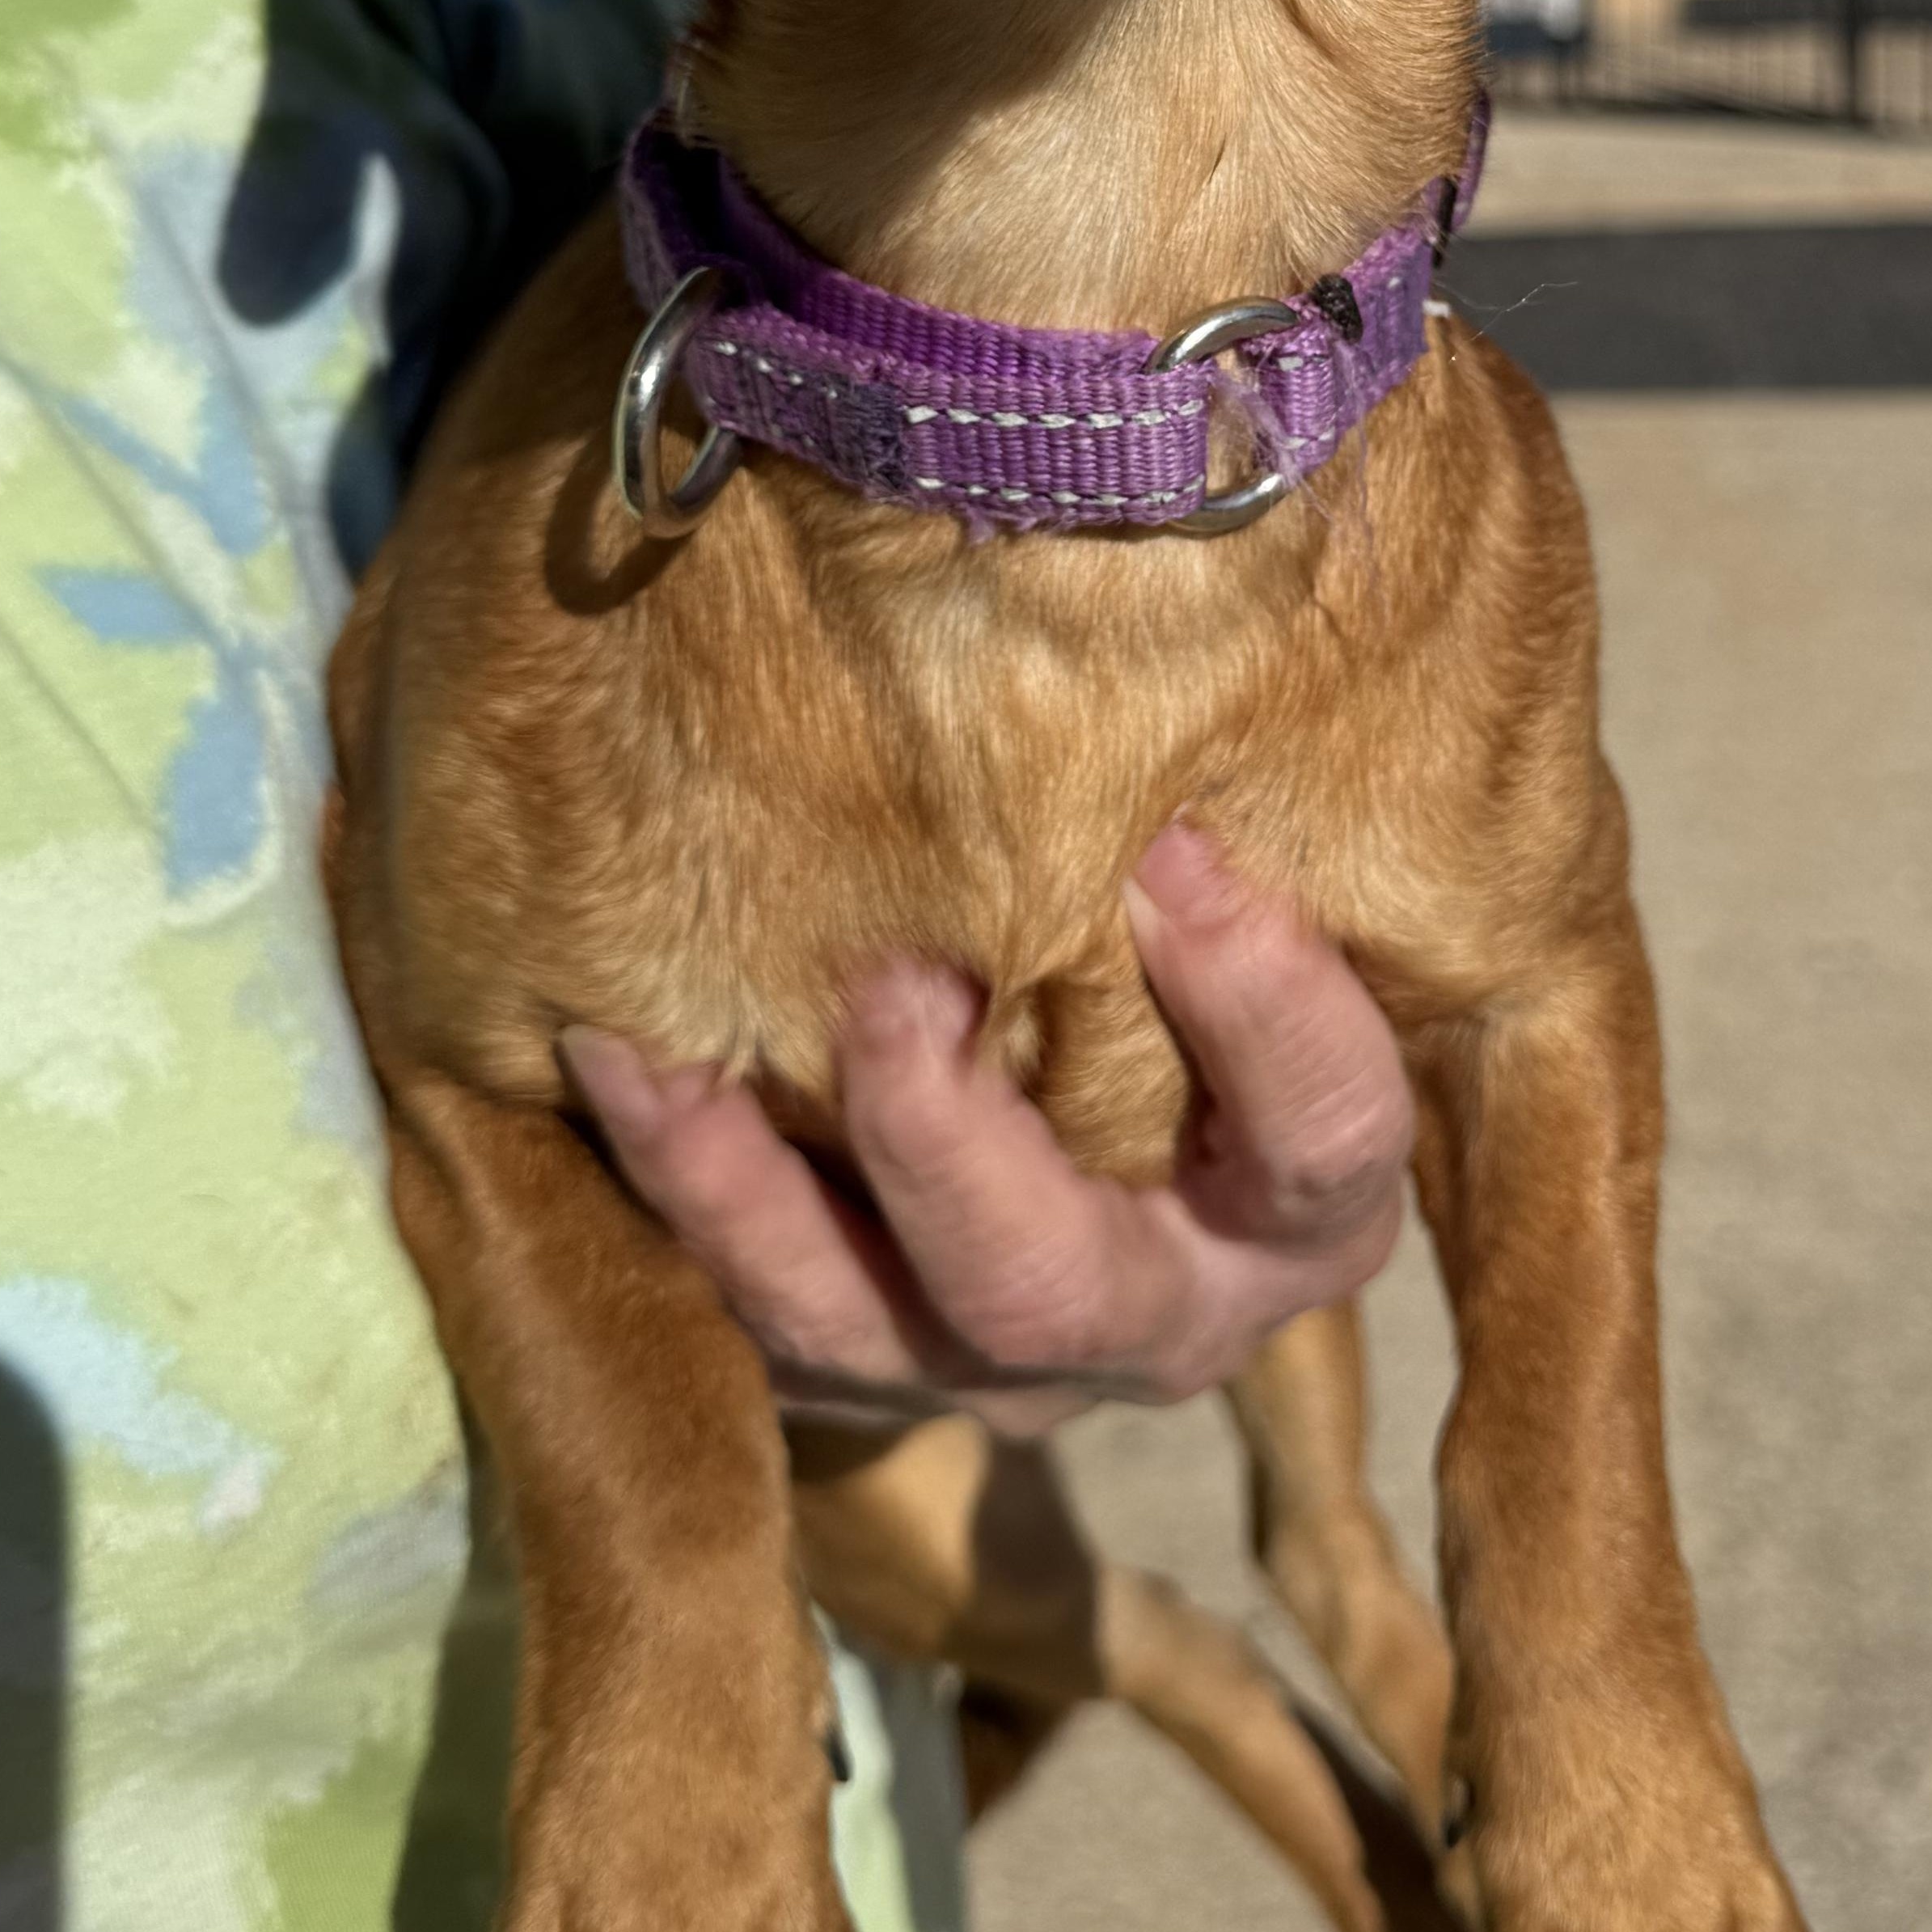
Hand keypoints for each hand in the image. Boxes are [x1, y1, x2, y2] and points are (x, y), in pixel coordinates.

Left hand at [559, 823, 1410, 1435]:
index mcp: (1308, 1211)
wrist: (1149, 1129)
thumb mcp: (1283, 912)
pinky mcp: (870, 1373)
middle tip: (892, 976)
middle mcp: (1167, 1314)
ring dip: (764, 1187)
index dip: (1256, 997)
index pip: (1320, 1131)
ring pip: (869, 1330)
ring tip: (681, 1035)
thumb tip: (1283, 558)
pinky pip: (750, 1308)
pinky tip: (612, 1044)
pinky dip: (675, 1181)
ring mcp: (1004, 1370)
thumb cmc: (1219, 947)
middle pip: (1062, 1286)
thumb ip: (1259, 822)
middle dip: (952, 1138)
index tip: (1165, 836)